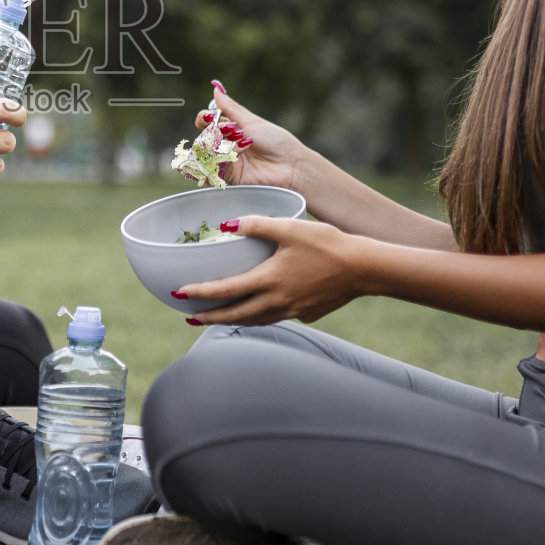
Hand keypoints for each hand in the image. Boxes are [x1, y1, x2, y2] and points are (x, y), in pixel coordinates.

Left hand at [178, 214, 361, 325]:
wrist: (365, 268)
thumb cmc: (328, 244)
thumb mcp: (290, 228)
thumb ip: (256, 225)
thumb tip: (226, 224)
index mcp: (269, 280)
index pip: (226, 290)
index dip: (200, 293)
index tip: (179, 294)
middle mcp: (277, 301)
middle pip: (236, 315)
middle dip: (210, 317)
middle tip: (190, 316)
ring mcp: (293, 311)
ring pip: (255, 320)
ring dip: (233, 320)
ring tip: (217, 318)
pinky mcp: (307, 313)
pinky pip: (276, 317)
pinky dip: (260, 316)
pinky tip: (259, 309)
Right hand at [199, 83, 310, 190]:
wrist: (290, 166)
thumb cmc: (276, 141)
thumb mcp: (251, 121)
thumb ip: (230, 107)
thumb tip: (216, 88)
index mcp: (233, 129)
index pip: (208, 122)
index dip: (205, 118)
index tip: (208, 116)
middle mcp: (227, 144)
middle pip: (205, 136)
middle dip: (211, 131)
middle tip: (224, 130)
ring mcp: (227, 160)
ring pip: (206, 151)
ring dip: (216, 144)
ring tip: (233, 143)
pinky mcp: (228, 176)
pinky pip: (213, 167)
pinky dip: (219, 158)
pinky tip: (232, 154)